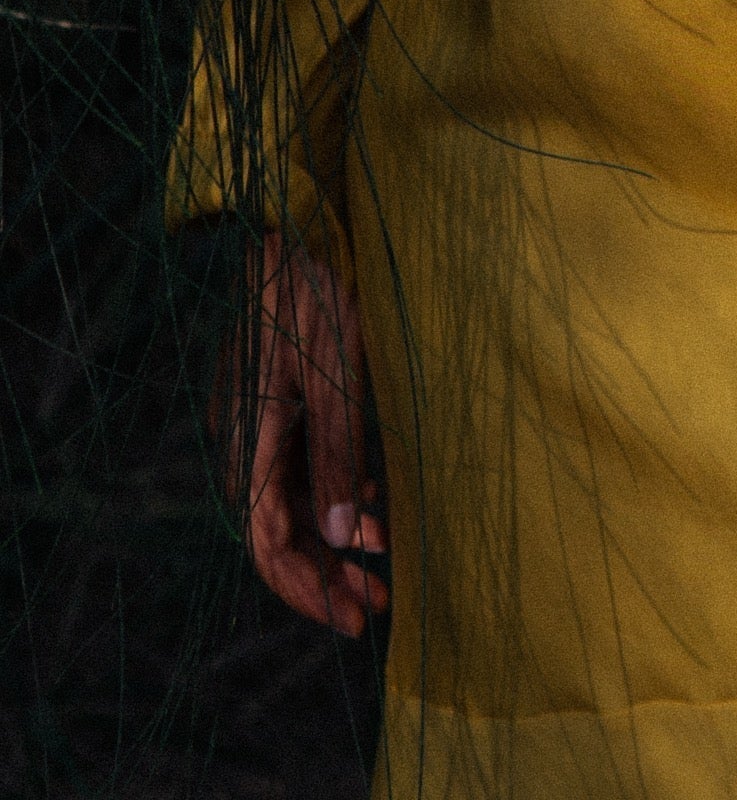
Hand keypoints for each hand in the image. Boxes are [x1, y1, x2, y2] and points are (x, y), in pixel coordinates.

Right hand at [221, 231, 386, 636]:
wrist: (297, 223)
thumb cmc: (316, 293)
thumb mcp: (335, 376)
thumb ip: (338, 456)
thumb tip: (342, 538)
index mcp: (249, 445)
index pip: (270, 545)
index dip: (309, 590)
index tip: (354, 618)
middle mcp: (247, 443)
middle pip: (282, 530)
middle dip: (328, 573)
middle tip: (379, 603)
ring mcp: (262, 422)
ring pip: (295, 500)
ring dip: (337, 535)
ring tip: (384, 563)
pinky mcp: (281, 401)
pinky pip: (303, 465)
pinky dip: (337, 491)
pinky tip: (373, 503)